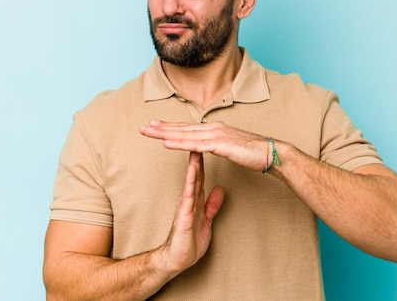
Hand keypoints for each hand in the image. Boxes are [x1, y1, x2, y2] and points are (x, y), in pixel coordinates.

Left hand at [140, 120, 267, 171]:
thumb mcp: (230, 146)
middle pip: (182, 128)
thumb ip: (218, 143)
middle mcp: (212, 128)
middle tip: (143, 127)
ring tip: (149, 132)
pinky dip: (179, 143)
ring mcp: (215, 135)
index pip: (187, 127)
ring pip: (184, 134)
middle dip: (161, 128)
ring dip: (165, 133)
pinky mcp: (220, 145)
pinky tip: (166, 143)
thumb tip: (209, 144)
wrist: (269, 152)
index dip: (170, 126)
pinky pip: (194, 145)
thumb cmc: (252, 152)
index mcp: (214, 129)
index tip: (155, 125)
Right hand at [161, 151, 224, 273]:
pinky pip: (189, 195)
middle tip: (197, 136)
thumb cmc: (188, 242)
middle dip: (196, 155)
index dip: (204, 158)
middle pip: (195, 172)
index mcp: (195, 199)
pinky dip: (191, 182)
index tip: (207, 142)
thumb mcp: (207, 221)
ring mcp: (185, 206)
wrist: (176, 260)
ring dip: (193, 164)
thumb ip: (212, 204)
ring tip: (194, 147)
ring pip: (190, 181)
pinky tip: (193, 171)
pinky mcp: (184, 215)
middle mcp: (189, 199)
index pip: (200, 174)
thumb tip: (220, 189)